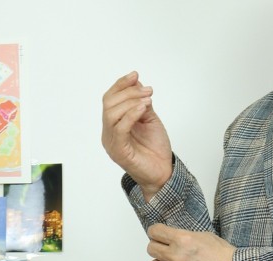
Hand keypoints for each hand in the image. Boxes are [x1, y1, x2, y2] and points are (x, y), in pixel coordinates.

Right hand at [101, 71, 172, 199]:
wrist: (163, 173)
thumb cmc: (155, 149)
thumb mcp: (149, 119)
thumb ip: (141, 103)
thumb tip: (137, 83)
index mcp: (114, 124)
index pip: (110, 99)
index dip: (121, 84)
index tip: (136, 75)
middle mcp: (109, 132)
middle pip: (109, 103)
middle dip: (128, 92)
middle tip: (148, 90)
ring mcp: (111, 142)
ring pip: (112, 113)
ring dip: (130, 101)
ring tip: (147, 99)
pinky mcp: (118, 151)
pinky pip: (119, 128)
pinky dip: (130, 114)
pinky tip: (143, 108)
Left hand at [147, 224, 234, 260]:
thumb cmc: (224, 258)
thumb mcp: (205, 236)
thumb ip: (185, 236)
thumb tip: (174, 238)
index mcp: (182, 239)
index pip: (154, 232)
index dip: (156, 233)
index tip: (158, 236)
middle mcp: (175, 255)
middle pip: (151, 249)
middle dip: (158, 249)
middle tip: (166, 252)